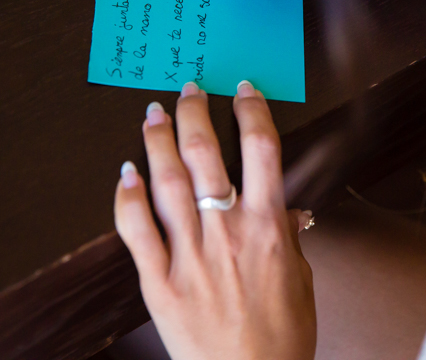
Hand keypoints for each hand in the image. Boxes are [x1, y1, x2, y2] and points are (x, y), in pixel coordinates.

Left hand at [114, 81, 315, 359]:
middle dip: (195, 112)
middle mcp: (226, 232)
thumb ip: (288, 236)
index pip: (262, 149)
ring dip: (157, 140)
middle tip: (188, 90)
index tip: (242, 90)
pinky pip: (136, 231)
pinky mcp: (158, 281)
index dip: (251, 110)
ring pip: (166, 181)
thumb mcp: (300, 279)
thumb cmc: (281, 337)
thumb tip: (288, 209)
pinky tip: (125, 172)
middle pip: (206, 153)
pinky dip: (127, 197)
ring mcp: (189, 254)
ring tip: (153, 115)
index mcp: (267, 227)